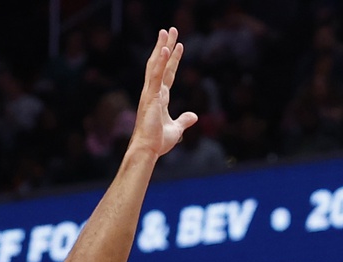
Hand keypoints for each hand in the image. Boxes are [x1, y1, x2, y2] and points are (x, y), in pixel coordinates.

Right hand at [129, 29, 199, 157]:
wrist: (148, 149)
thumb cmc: (158, 141)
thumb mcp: (176, 129)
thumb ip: (184, 120)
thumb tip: (194, 116)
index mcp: (160, 97)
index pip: (168, 74)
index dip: (173, 59)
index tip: (179, 45)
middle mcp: (153, 92)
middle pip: (160, 64)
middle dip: (165, 46)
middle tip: (170, 30)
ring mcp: (150, 93)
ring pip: (156, 65)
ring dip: (162, 47)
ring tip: (167, 31)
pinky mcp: (151, 97)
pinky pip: (156, 76)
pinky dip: (160, 62)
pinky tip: (164, 49)